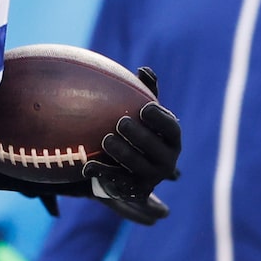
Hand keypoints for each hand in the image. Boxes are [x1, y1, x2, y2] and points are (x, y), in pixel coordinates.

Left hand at [88, 68, 181, 225]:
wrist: (126, 164)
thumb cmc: (137, 129)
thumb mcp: (143, 112)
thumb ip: (146, 91)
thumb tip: (144, 70)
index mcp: (172, 139)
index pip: (171, 128)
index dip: (160, 119)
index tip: (144, 108)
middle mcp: (167, 160)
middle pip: (155, 148)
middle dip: (139, 136)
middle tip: (121, 122)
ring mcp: (151, 177)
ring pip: (138, 166)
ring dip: (123, 154)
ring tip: (106, 139)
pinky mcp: (134, 190)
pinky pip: (118, 182)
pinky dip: (103, 173)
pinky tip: (88, 165)